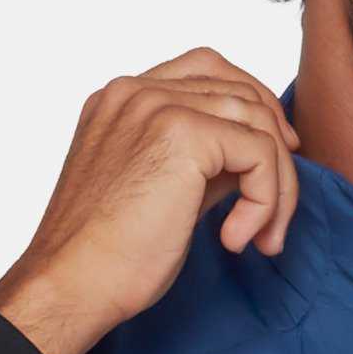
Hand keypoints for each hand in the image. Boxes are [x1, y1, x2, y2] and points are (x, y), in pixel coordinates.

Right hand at [0, 53, 301, 353]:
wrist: (74, 283)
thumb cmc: (106, 257)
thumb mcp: (160, 193)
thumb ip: (201, 163)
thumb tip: (254, 159)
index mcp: (123, 99)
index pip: (206, 70)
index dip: (252, 107)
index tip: (275, 157)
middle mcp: (136, 91)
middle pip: (240, 89)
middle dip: (275, 149)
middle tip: (279, 211)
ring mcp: (156, 106)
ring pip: (257, 122)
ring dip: (277, 184)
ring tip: (263, 237)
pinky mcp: (181, 134)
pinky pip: (259, 152)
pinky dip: (266, 199)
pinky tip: (236, 239)